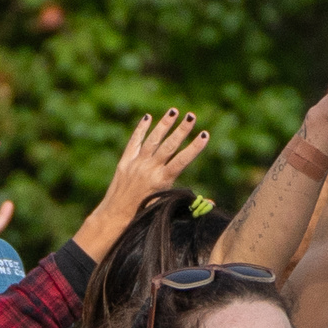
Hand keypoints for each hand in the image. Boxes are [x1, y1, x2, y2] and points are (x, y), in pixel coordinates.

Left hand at [70, 107, 210, 258]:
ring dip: (164, 124)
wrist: (116, 216)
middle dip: (182, 130)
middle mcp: (149, 169)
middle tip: (192, 116)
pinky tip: (148, 117)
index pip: (182, 160)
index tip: (205, 135)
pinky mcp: (125, 161)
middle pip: (169, 146)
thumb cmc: (144, 214)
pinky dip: (141, 129)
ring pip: (152, 140)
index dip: (194, 148)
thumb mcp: (167, 206)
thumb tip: (212, 204)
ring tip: (174, 111)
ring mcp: (136, 164)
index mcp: (162, 181)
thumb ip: (188, 200)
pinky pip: (134, 142)